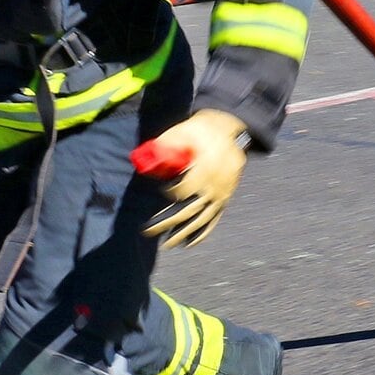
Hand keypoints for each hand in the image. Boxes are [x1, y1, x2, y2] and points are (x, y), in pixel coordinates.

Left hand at [141, 109, 248, 248]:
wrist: (229, 130)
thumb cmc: (202, 130)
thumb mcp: (183, 131)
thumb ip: (165, 144)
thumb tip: (145, 158)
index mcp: (204, 171)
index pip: (183, 191)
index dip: (170, 193)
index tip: (162, 191)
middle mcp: (213, 188)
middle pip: (188, 211)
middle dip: (167, 223)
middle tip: (148, 232)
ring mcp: (220, 196)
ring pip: (200, 220)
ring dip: (182, 233)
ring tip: (167, 244)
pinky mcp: (224, 199)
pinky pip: (213, 220)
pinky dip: (202, 233)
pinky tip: (189, 243)